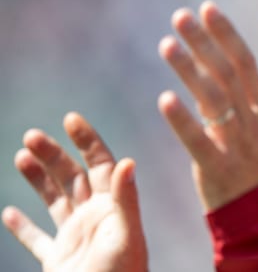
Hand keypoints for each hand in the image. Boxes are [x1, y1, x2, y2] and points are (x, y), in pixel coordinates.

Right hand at [2, 113, 147, 271]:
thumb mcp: (125, 237)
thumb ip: (125, 200)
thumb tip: (128, 161)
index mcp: (114, 207)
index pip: (102, 164)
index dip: (88, 141)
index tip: (70, 118)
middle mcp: (96, 217)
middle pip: (74, 176)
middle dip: (54, 154)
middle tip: (31, 136)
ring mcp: (76, 238)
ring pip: (55, 200)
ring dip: (39, 178)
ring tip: (20, 156)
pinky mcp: (58, 261)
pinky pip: (37, 240)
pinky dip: (23, 227)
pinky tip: (8, 213)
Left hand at [158, 1, 257, 210]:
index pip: (245, 63)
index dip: (226, 34)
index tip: (207, 8)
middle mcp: (251, 121)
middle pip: (227, 73)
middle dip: (204, 41)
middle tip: (180, 15)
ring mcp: (236, 144)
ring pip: (214, 99)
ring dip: (189, 70)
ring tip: (166, 44)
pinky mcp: (218, 168)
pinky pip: (200, 141)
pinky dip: (183, 120)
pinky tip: (165, 99)